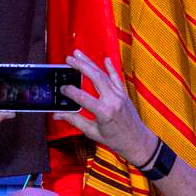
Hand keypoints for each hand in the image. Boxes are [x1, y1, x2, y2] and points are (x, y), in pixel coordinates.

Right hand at [54, 51, 157, 169]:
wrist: (137, 141)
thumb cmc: (115, 140)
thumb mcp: (93, 132)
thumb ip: (75, 121)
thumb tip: (57, 115)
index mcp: (103, 112)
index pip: (82, 97)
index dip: (70, 91)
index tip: (61, 88)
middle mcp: (112, 100)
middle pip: (95, 77)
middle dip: (81, 66)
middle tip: (69, 58)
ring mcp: (120, 95)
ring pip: (104, 74)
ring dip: (91, 63)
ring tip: (78, 54)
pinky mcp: (124, 93)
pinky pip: (116, 78)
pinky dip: (111, 68)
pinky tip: (105, 59)